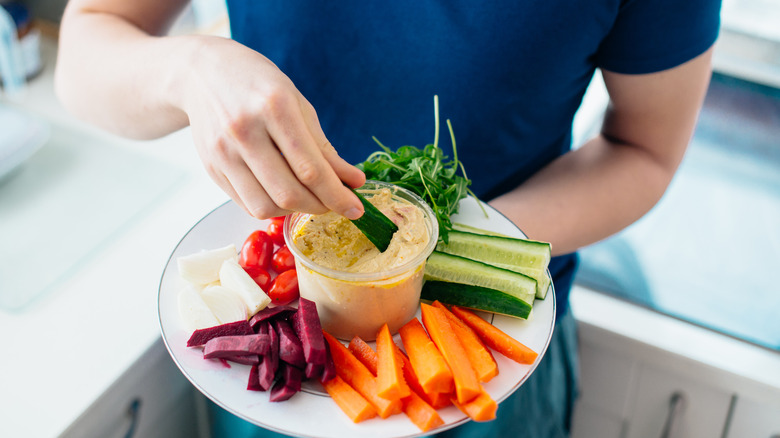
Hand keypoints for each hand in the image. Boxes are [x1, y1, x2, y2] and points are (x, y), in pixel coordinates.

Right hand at [179, 36, 365, 219]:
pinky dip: (272, 206)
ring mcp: (224, 152)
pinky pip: (247, 204)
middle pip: (288, 192)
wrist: (204, 74)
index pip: (311, 168)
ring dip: (295, 210)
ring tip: (309, 198)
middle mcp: (245, 131)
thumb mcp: (298, 105)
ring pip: (265, 205)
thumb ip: (324, 147)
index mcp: (274, 108)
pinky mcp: (212, 168)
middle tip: (335, 204)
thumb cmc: (258, 86)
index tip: (356, 208)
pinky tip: (284, 194)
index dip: (337, 195)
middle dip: (320, 207)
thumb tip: (353, 182)